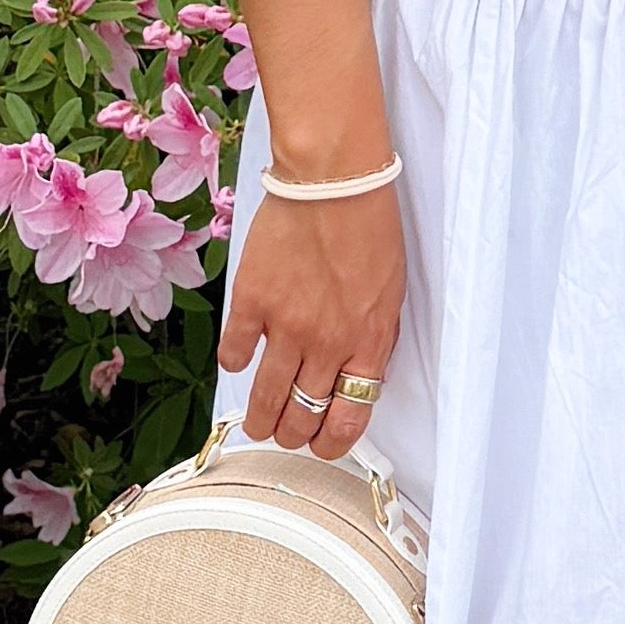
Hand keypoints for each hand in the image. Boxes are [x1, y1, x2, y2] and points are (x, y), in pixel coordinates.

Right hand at [223, 182, 402, 459]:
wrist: (333, 179)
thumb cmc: (368, 226)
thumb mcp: (390, 293)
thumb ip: (371, 339)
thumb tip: (355, 376)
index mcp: (367, 341)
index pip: (350, 418)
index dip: (332, 443)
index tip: (322, 444)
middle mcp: (328, 342)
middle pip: (303, 416)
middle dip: (294, 435)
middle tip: (286, 431)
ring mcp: (287, 325)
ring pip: (266, 400)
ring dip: (260, 421)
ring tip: (257, 423)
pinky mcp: (251, 302)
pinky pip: (235, 354)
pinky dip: (236, 363)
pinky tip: (240, 360)